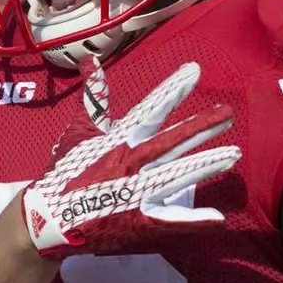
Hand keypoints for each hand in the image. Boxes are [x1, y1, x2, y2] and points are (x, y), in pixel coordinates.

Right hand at [19, 59, 240, 258]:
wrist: (48, 219)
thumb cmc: (64, 172)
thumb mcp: (78, 131)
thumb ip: (93, 98)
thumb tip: (90, 61)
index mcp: (117, 139)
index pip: (150, 109)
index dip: (173, 90)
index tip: (194, 70)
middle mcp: (131, 162)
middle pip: (173, 141)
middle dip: (202, 126)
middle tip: (228, 113)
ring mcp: (136, 193)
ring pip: (178, 175)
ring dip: (207, 164)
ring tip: (234, 154)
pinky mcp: (138, 221)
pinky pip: (171, 221)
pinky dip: (194, 220)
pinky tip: (218, 218)